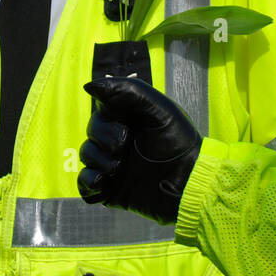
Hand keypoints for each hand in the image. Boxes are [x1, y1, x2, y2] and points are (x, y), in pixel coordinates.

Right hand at [78, 76, 201, 224]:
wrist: (190, 184)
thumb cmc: (179, 143)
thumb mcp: (158, 110)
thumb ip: (126, 91)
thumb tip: (87, 86)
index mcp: (129, 119)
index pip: (101, 110)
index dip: (106, 118)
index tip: (124, 125)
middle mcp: (118, 139)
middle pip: (91, 132)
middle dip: (102, 139)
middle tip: (123, 147)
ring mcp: (113, 164)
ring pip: (86, 156)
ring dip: (98, 161)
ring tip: (118, 169)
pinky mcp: (110, 188)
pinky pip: (85, 184)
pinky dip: (88, 183)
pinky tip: (104, 185)